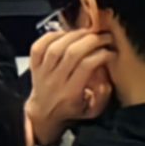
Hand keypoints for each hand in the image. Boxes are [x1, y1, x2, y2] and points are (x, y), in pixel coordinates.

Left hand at [25, 28, 114, 145]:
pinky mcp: (33, 64)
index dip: (100, 55)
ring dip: (73, 35)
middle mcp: (55, 80)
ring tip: (87, 32)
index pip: (86, 66)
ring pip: (55, 47)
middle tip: (103, 36)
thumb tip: (105, 81)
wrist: (44, 113)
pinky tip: (65, 33)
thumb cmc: (71, 110)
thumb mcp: (92, 111)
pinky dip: (51, 36)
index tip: (111, 52)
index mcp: (71, 92)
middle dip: (90, 41)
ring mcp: (42, 71)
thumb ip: (102, 97)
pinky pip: (38, 46)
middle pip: (71, 53)